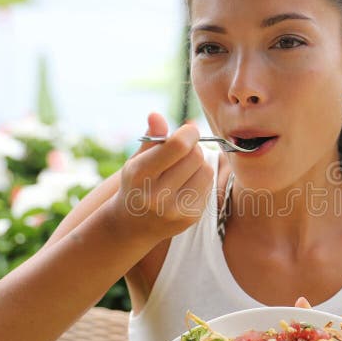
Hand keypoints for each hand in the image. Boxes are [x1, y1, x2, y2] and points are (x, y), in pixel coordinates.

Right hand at [106, 113, 213, 243]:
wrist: (132, 225)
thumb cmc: (137, 184)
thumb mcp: (137, 160)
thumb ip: (150, 138)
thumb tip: (156, 115)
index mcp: (140, 175)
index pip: (178, 145)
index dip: (189, 132)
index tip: (187, 131)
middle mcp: (157, 195)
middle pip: (195, 156)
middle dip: (192, 148)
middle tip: (182, 152)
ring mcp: (175, 209)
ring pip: (206, 170)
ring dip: (199, 164)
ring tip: (184, 169)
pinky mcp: (191, 217)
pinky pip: (209, 186)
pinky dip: (201, 180)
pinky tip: (187, 184)